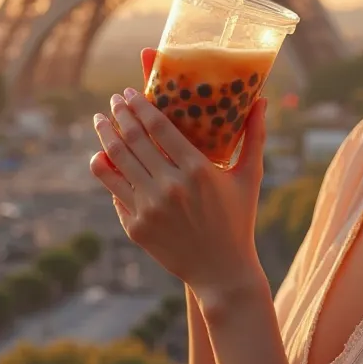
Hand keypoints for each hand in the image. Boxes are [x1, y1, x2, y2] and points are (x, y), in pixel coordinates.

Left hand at [90, 48, 268, 310]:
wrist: (221, 271)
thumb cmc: (239, 218)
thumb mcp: (250, 176)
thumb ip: (255, 136)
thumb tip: (262, 99)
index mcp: (198, 169)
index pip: (159, 126)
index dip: (140, 105)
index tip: (130, 92)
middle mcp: (170, 186)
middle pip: (133, 139)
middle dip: (119, 115)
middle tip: (113, 101)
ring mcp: (150, 208)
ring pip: (116, 162)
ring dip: (104, 137)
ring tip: (100, 122)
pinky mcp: (136, 227)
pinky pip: (114, 191)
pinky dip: (105, 171)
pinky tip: (102, 157)